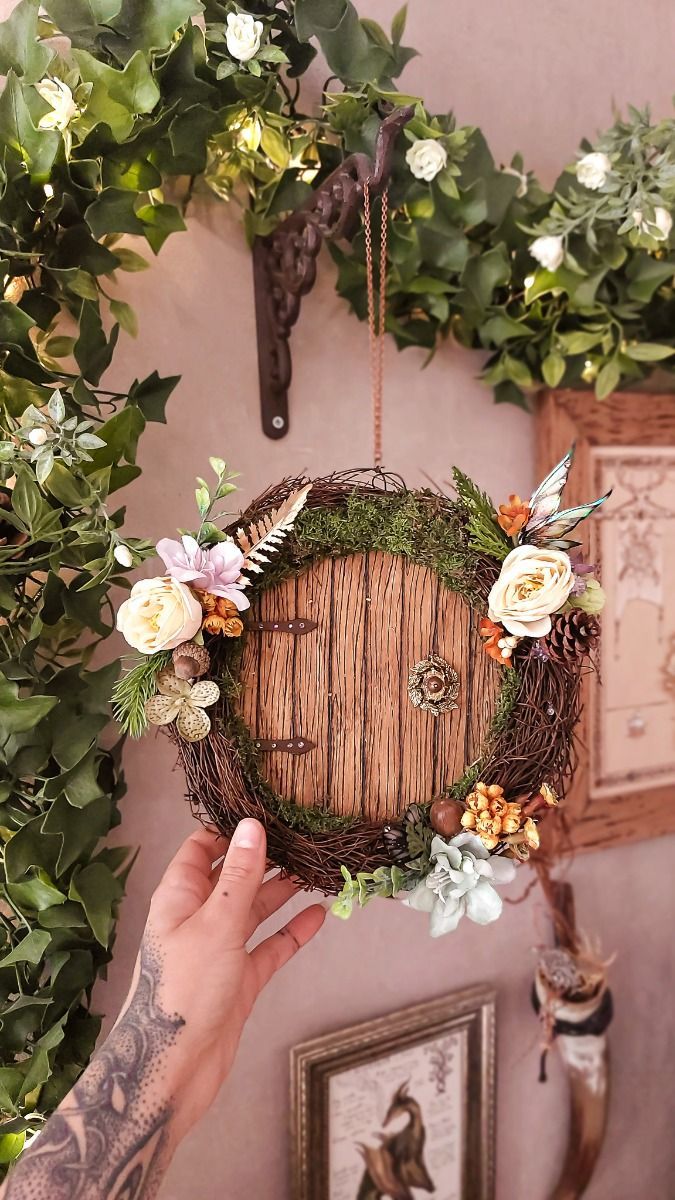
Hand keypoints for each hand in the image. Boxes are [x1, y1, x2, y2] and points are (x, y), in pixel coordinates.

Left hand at [128, 818, 324, 1138]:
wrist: (173, 1069)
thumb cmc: (183, 992)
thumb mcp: (216, 924)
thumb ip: (239, 876)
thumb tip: (252, 825)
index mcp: (180, 897)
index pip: (203, 848)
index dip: (231, 828)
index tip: (267, 810)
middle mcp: (199, 918)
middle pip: (234, 876)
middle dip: (265, 857)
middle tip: (303, 836)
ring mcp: (220, 950)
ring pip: (255, 910)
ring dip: (282, 891)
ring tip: (315, 868)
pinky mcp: (240, 980)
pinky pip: (270, 947)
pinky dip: (292, 933)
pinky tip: (318, 915)